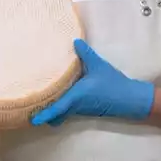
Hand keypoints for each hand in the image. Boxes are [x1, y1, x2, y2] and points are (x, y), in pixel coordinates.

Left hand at [31, 39, 154, 126]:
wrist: (129, 98)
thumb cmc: (112, 83)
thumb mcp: (98, 65)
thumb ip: (85, 54)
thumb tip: (75, 41)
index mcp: (77, 96)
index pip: (57, 108)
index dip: (45, 114)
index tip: (34, 120)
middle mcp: (76, 105)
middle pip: (56, 113)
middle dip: (44, 113)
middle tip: (31, 107)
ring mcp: (81, 109)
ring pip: (62, 112)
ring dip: (53, 109)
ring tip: (41, 100)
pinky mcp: (85, 109)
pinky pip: (68, 110)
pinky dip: (61, 107)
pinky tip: (59, 95)